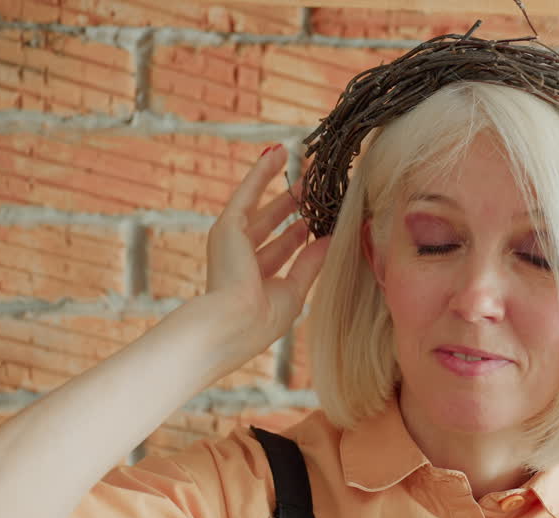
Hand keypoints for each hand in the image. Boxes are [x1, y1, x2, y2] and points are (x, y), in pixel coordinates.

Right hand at [206, 144, 329, 347]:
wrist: (233, 322)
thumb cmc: (261, 319)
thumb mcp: (294, 290)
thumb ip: (310, 263)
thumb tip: (330, 240)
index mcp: (255, 280)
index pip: (283, 249)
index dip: (302, 232)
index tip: (321, 216)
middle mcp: (241, 259)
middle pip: (273, 223)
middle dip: (293, 204)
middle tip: (313, 185)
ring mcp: (232, 241)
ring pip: (261, 205)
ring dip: (278, 182)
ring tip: (296, 158)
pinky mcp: (228, 226)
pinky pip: (247, 192)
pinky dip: (261, 172)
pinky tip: (277, 153)